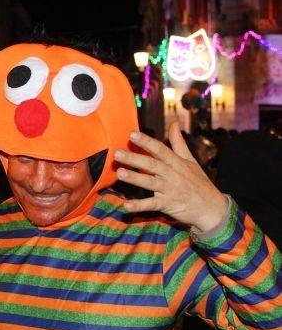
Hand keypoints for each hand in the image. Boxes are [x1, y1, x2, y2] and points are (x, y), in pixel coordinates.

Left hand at [114, 121, 229, 235]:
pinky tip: (126, 205)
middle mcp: (172, 174)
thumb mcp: (190, 160)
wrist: (211, 207)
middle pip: (152, 164)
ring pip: (150, 182)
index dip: (146, 141)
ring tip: (119, 173)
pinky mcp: (167, 205)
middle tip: (117, 153)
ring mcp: (170, 190)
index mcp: (176, 162)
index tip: (132, 134)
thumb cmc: (198, 182)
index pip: (160, 149)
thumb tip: (173, 122)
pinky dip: (139, 205)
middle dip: (134, 158)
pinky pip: (151, 205)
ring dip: (135, 178)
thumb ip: (178, 142)